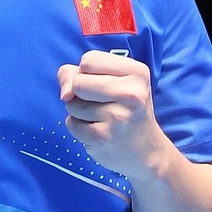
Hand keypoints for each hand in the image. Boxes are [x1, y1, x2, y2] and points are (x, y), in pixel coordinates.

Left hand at [58, 50, 170, 181]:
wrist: (145, 151)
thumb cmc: (125, 110)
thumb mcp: (113, 81)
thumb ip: (77, 73)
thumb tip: (65, 93)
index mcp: (137, 73)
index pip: (88, 60)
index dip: (87, 72)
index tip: (103, 84)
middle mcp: (131, 93)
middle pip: (78, 82)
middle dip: (80, 93)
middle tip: (102, 104)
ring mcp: (117, 117)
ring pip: (72, 103)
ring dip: (79, 112)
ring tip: (102, 119)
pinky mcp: (102, 137)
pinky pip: (71, 123)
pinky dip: (79, 128)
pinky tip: (98, 131)